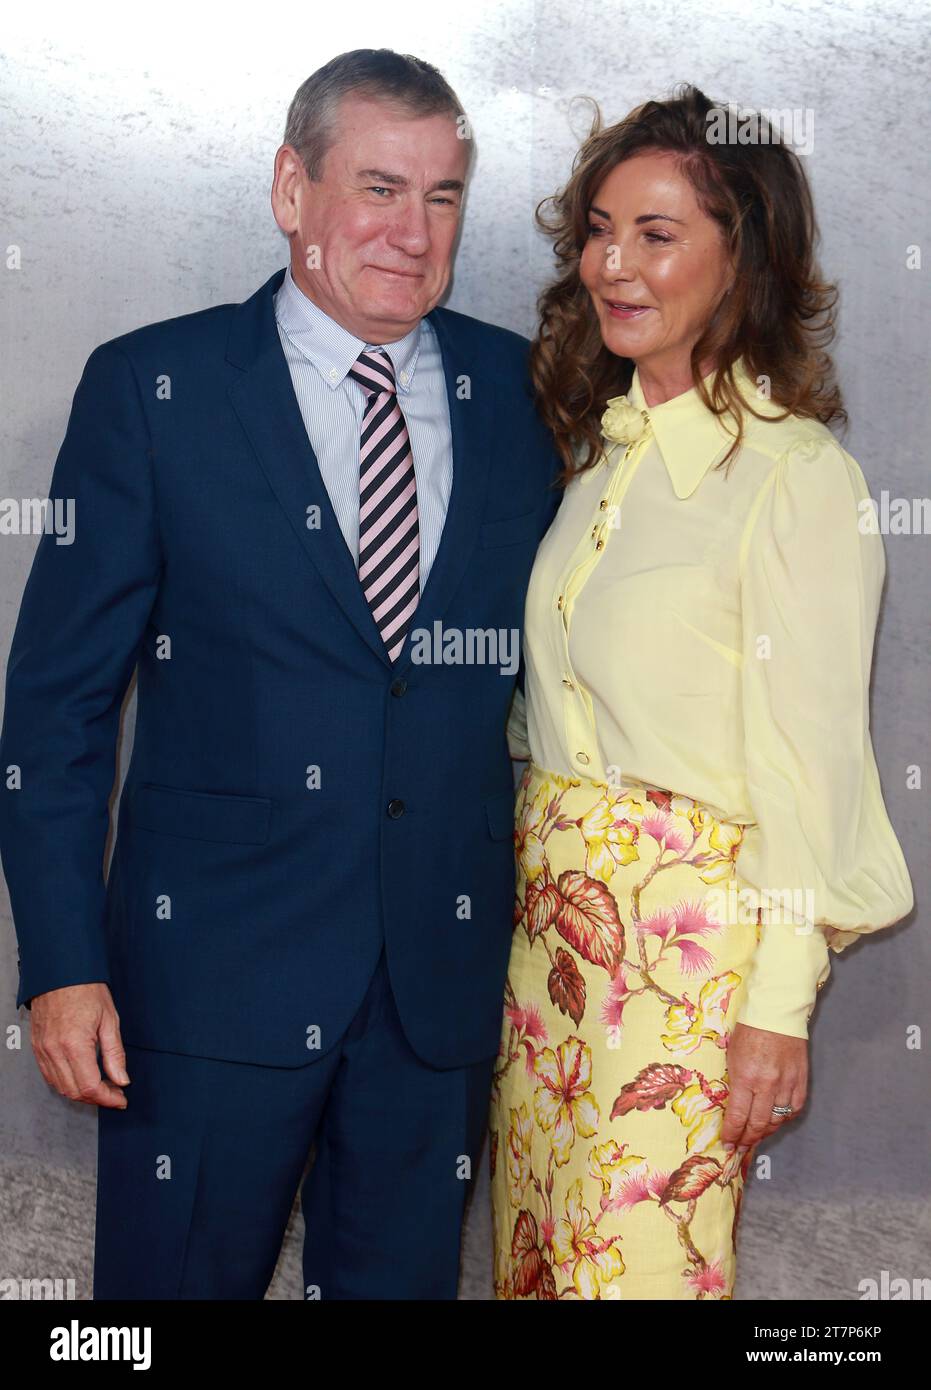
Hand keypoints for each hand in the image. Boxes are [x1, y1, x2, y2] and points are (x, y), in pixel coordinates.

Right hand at [29, 982, 129, 1107]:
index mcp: (74, 1044)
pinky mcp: (37, 1047)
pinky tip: (81, 1077)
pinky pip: (49, 1075)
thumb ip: (115, 1054)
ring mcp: (43, 1050)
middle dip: (96, 1099)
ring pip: (60, 1087)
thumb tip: (121, 1080)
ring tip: (101, 1088)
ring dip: (81, 1093)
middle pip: (74, 1091)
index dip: (107, 1098)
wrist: (61, 972)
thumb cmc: (87, 990)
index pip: (89, 1087)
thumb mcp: (110, 1020)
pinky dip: (66, 1083)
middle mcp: (54, 1051)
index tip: (121, 1099)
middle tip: (114, 1094)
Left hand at [721, 1021, 807, 1151]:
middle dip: (746, 1139)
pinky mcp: (801, 1081)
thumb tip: (734, 1106)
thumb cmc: (749, 1031)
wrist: (777, 1013)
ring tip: (755, 1137)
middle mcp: (767, 1085)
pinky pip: (794, 1109)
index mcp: (746, 1077)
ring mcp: (787, 1084)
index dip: (732, 1134)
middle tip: (739, 1147)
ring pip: (777, 1120)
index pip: (738, 1117)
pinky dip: (784, 1119)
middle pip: (758, 1124)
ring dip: (765, 1132)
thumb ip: (735, 1081)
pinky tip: (775, 1121)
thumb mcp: (732, 1056)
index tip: (727, 1143)